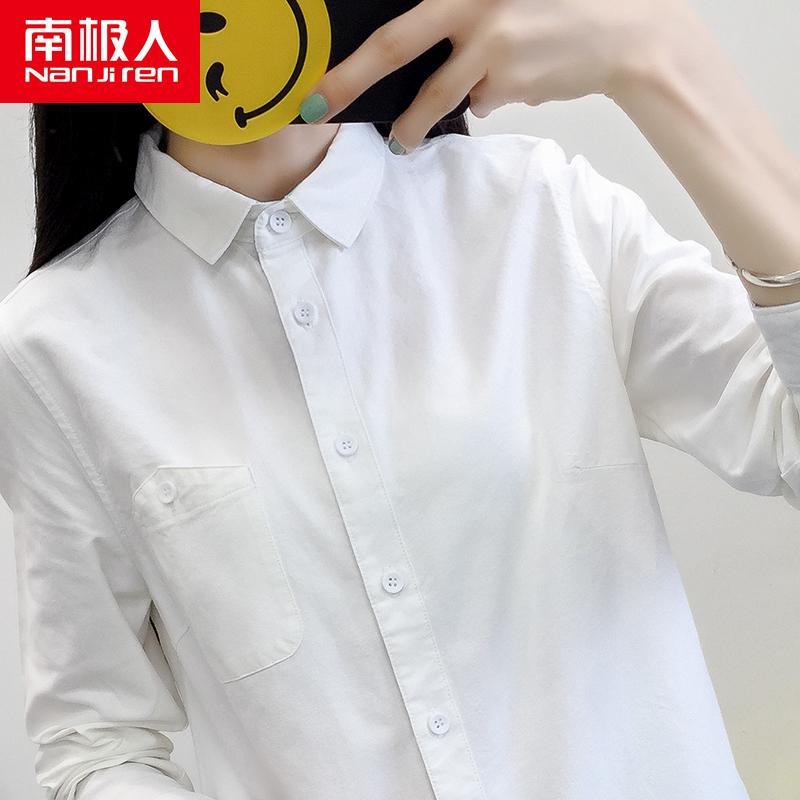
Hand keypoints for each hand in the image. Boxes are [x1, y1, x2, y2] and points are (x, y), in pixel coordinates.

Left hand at [298, 0, 689, 152]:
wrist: (625, 30)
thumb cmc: (562, 9)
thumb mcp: (506, 1)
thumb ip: (464, 22)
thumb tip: (431, 56)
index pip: (399, 21)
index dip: (356, 48)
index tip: (321, 72)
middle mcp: (473, 7)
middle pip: (396, 47)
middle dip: (350, 82)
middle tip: (318, 108)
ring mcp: (491, 46)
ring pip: (438, 96)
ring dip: (414, 124)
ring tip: (402, 140)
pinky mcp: (510, 83)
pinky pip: (482, 102)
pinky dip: (490, 98)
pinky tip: (520, 80)